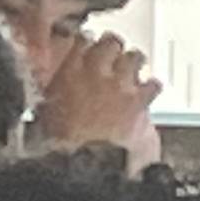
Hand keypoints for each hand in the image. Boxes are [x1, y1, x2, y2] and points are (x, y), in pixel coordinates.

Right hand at [38, 31, 162, 160]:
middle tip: (113, 50)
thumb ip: (51, 96)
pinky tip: (151, 87)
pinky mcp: (139, 101)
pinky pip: (153, 83)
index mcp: (68, 71)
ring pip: (134, 57)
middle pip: (110, 42)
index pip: (81, 40)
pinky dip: (153, 84)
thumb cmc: (63, 142)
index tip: (88, 42)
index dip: (87, 40)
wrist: (86, 160)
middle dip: (112, 45)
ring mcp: (120, 84)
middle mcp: (96, 71)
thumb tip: (49, 100)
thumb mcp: (45, 114)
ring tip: (134, 62)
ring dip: (134, 59)